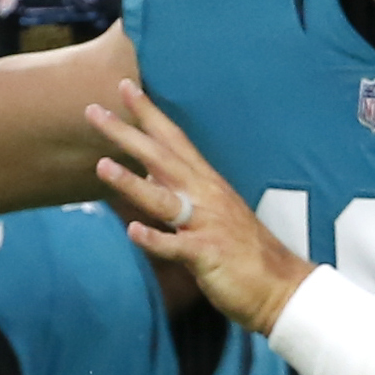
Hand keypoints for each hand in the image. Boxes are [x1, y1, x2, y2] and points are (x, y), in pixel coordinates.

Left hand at [92, 78, 309, 333]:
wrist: (282, 287)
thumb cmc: (244, 251)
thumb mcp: (211, 213)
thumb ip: (179, 192)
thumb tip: (148, 175)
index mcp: (206, 184)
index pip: (173, 140)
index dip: (149, 113)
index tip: (125, 87)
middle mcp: (205, 197)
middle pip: (161, 159)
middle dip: (127, 134)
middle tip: (93, 112)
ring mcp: (206, 225)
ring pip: (164, 199)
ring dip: (132, 182)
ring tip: (102, 166)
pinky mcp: (208, 255)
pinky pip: (177, 246)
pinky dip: (156, 239)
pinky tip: (133, 232)